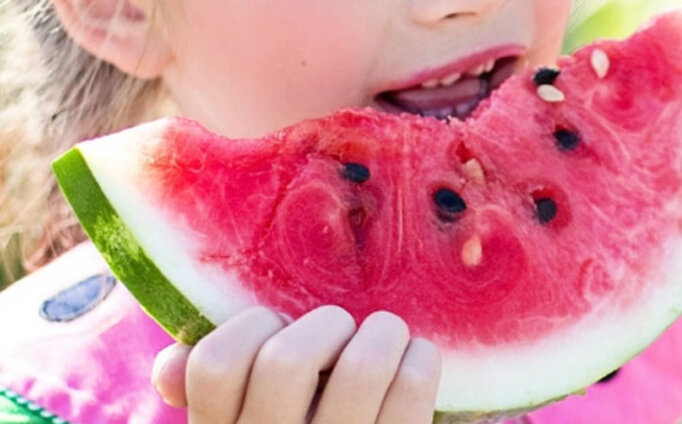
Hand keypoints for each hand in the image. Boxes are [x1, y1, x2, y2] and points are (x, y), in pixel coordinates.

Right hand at [150, 306, 440, 422]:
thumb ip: (203, 396)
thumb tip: (172, 363)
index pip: (215, 365)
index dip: (251, 327)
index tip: (279, 331)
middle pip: (288, 359)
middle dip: (326, 324)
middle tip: (343, 333)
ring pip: (363, 367)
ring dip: (382, 333)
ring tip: (386, 336)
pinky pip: (412, 387)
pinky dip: (420, 358)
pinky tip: (416, 360)